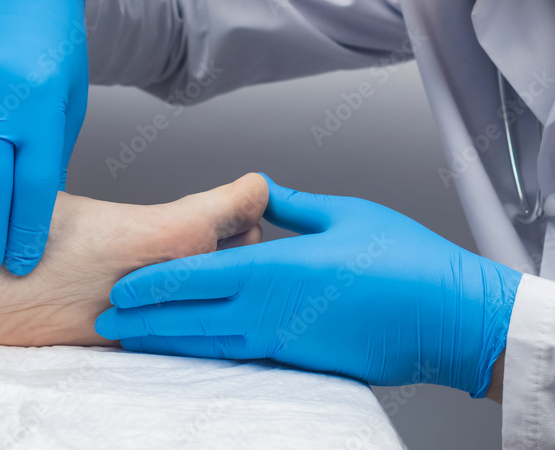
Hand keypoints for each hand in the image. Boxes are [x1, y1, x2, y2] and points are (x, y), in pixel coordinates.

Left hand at [95, 174, 521, 396]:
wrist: (447, 318)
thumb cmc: (404, 260)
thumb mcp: (343, 215)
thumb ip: (292, 207)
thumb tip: (259, 192)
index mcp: (274, 268)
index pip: (194, 276)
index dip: (151, 283)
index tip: (119, 287)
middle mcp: (269, 311)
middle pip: (189, 317)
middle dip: (143, 319)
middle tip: (107, 321)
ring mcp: (284, 342)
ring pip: (208, 344)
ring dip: (166, 342)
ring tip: (133, 340)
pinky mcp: (301, 363)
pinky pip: (240, 358)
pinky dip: (206, 354)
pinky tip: (192, 351)